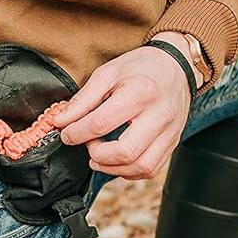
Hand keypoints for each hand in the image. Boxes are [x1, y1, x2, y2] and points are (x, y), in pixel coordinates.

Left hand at [50, 40, 195, 178]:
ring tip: (99, 156)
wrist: (177, 66)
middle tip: (88, 144)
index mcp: (140, 92)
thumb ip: (83, 99)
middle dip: (97, 155)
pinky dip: (129, 171)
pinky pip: (151, 169)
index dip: (77, 133)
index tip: (66, 134)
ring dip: (113, 168)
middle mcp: (159, 114)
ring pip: (141, 166)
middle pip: (125, 152)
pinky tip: (116, 160)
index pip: (101, 123)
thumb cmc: (140, 68)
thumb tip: (61, 122)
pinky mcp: (173, 142)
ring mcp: (170, 131)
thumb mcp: (108, 73)